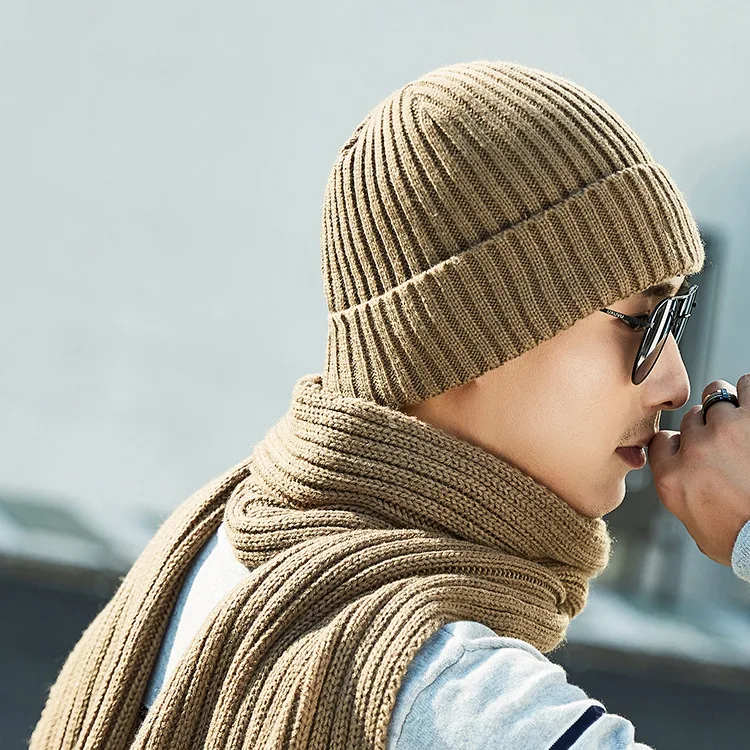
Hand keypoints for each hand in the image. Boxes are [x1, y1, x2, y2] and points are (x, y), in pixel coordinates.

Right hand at [647, 375, 749, 565]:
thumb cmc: (746, 543)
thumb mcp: (698, 530)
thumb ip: (682, 500)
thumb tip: (682, 485)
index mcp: (672, 478)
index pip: (662, 441)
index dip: (680, 442)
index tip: (692, 447)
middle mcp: (694, 450)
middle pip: (692, 420)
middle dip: (708, 428)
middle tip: (728, 442)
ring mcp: (725, 430)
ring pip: (717, 395)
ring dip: (729, 406)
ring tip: (744, 420)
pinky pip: (748, 385)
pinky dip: (749, 392)